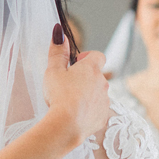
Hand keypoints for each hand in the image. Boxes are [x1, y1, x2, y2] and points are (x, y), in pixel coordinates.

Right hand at [43, 28, 109, 143]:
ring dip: (88, 94)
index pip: (98, 56)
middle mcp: (103, 83)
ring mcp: (105, 100)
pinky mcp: (103, 117)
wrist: (66, 125)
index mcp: (91, 69)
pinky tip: (76, 115)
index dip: (88, 57)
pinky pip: (98, 110)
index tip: (76, 63)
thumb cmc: (59, 95)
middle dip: (85, 78)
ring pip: (98, 93)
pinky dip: (89, 110)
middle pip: (97, 76)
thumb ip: (57, 52)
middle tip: (68, 85)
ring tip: (71, 102)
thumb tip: (59, 32)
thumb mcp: (53, 71)